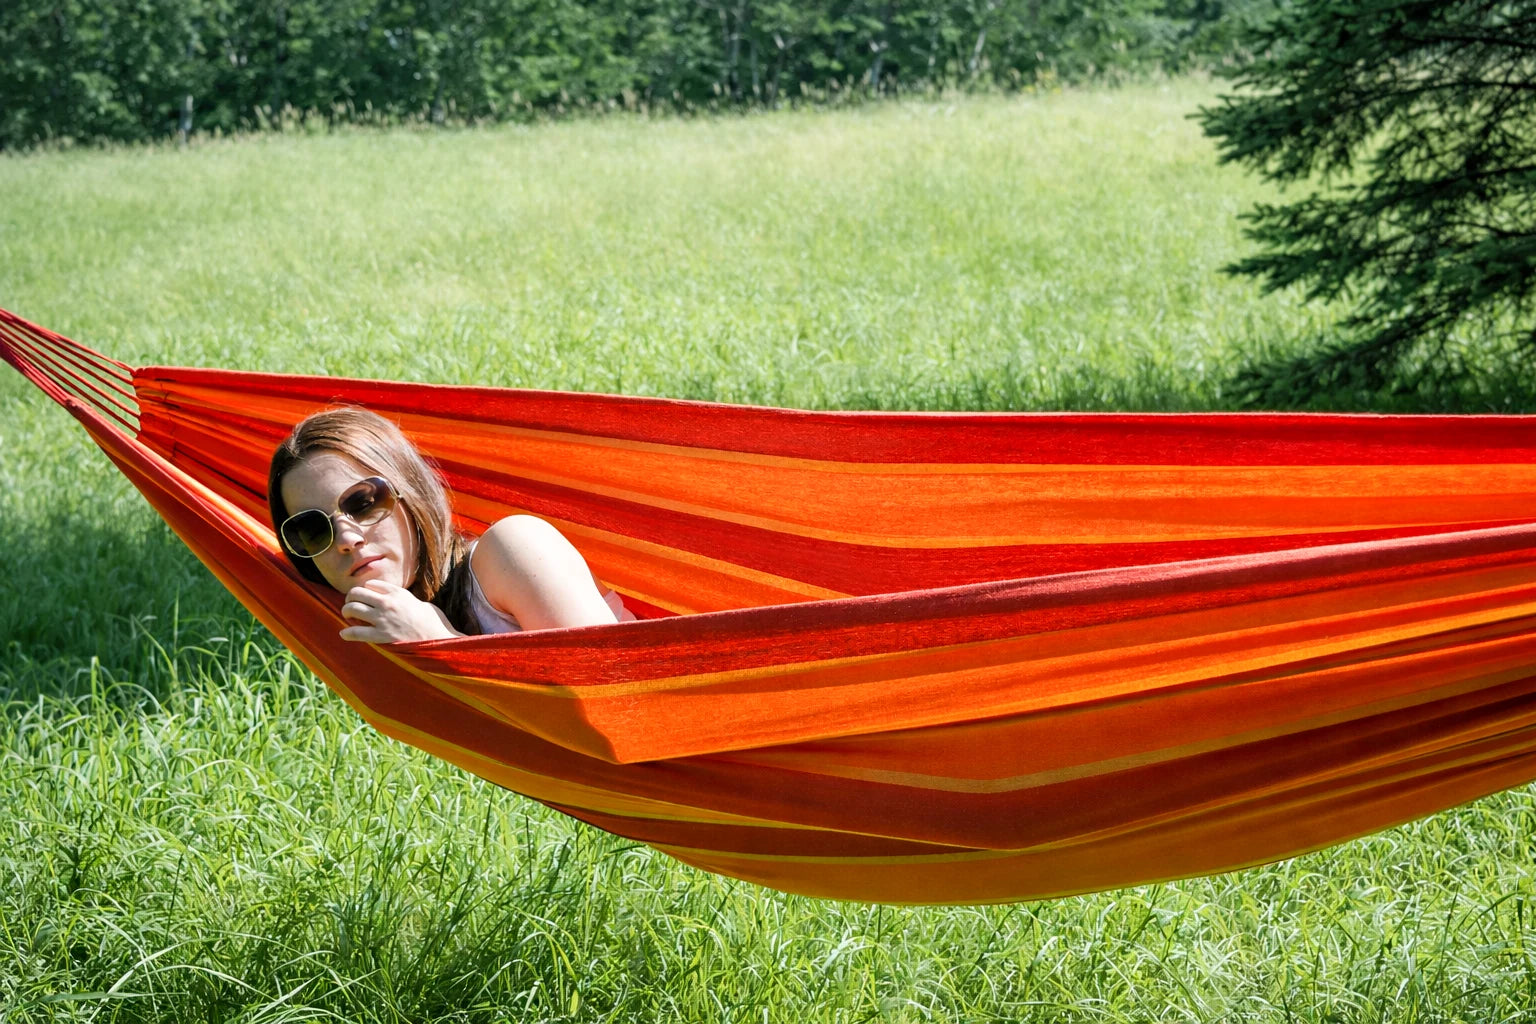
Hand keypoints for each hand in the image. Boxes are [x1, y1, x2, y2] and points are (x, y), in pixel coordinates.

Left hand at [339, 580, 461, 642]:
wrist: (440, 641)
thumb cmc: (434, 623)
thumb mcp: (421, 603)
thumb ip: (406, 600)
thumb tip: (400, 602)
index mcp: (398, 592)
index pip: (370, 584)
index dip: (365, 590)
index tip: (365, 598)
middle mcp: (387, 602)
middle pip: (356, 592)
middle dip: (350, 599)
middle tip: (351, 606)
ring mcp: (383, 619)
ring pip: (351, 608)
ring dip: (346, 612)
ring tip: (349, 618)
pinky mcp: (381, 636)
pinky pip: (355, 632)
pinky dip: (347, 633)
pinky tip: (345, 634)